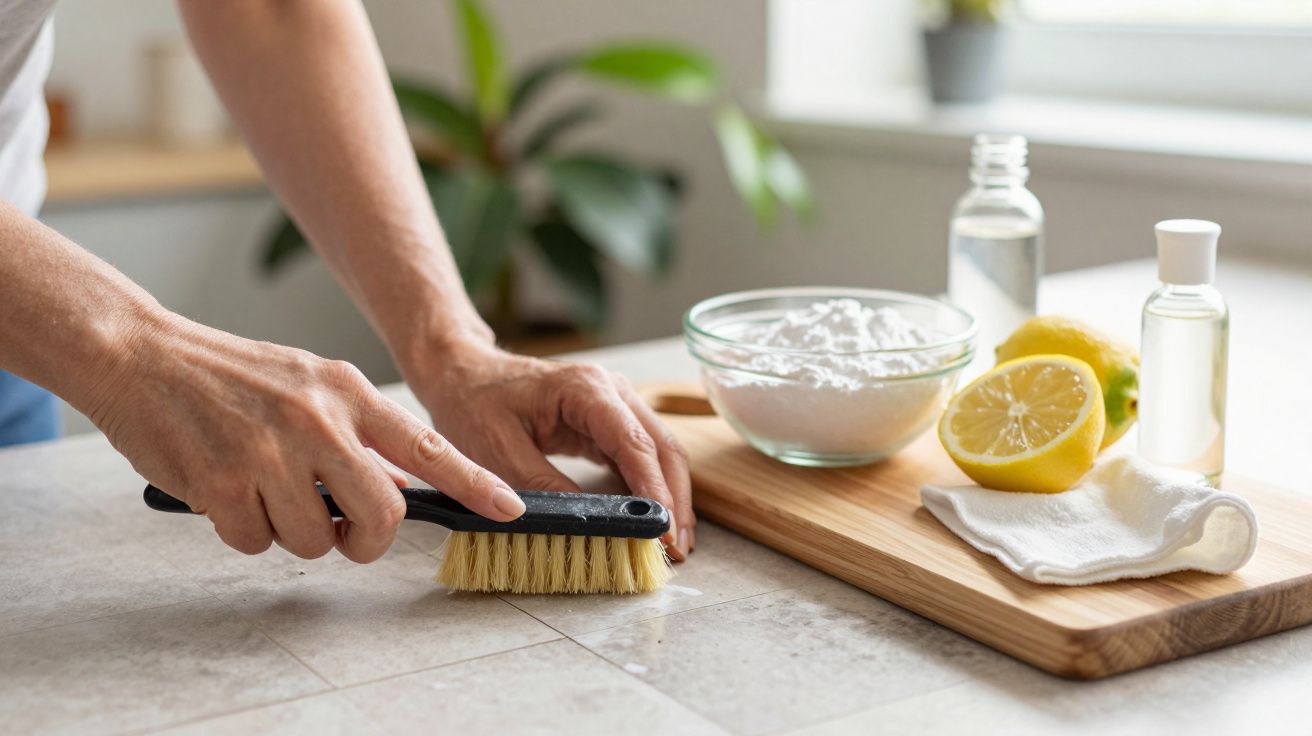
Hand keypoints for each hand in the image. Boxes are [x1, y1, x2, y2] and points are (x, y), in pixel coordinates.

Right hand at [87, 309, 524, 561]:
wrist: (143, 355)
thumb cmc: (231, 378)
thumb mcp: (310, 385)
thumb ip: (358, 432)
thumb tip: (402, 485)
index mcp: (348, 393)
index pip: (427, 445)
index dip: (474, 483)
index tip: (511, 509)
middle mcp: (319, 421)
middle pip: (382, 514)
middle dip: (366, 540)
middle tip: (342, 532)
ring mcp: (271, 452)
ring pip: (314, 540)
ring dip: (291, 533)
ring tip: (262, 489)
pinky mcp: (222, 481)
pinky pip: (254, 542)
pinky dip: (241, 531)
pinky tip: (224, 491)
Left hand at [410, 342, 695, 560]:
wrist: (463, 374)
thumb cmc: (474, 404)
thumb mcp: (498, 452)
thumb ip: (543, 488)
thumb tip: (586, 522)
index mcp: (585, 390)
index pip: (636, 443)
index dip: (655, 490)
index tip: (662, 531)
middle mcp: (610, 391)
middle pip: (662, 447)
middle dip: (674, 499)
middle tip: (674, 547)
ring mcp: (614, 404)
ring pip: (660, 452)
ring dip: (669, 496)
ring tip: (672, 541)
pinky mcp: (608, 422)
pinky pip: (641, 456)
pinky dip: (651, 488)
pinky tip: (652, 518)